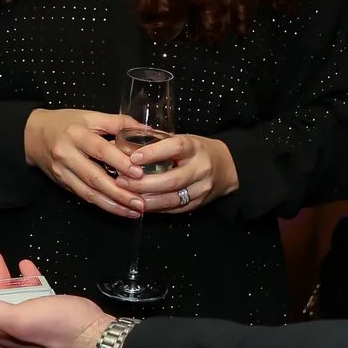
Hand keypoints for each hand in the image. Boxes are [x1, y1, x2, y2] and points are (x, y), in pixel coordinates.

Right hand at [23, 109, 147, 217]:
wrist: (33, 135)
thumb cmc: (66, 123)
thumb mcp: (90, 116)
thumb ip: (118, 123)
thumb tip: (147, 130)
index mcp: (76, 134)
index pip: (99, 150)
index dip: (119, 162)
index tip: (139, 173)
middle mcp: (67, 155)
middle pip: (94, 177)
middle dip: (119, 192)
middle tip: (141, 202)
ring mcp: (63, 172)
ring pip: (89, 192)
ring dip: (113, 205)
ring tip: (134, 211)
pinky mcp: (63, 184)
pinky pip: (84, 197)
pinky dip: (103, 205)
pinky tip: (119, 209)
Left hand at [122, 134, 237, 214]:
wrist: (226, 167)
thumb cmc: (197, 151)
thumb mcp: (184, 139)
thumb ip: (159, 143)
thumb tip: (125, 143)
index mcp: (195, 148)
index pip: (175, 148)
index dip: (153, 153)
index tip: (133, 158)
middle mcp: (200, 168)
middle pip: (171, 179)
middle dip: (143, 183)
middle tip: (121, 181)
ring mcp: (201, 188)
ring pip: (171, 198)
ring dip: (146, 199)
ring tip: (127, 196)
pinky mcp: (198, 203)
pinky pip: (174, 208)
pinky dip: (155, 207)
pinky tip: (140, 204)